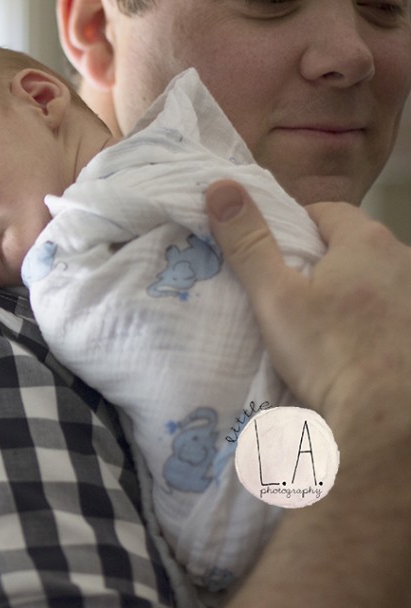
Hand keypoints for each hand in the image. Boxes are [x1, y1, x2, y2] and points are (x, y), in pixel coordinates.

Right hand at [205, 179, 410, 447]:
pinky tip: (347, 348)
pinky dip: (366, 321)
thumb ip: (248, 242)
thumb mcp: (274, 295)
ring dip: (345, 291)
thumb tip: (219, 186)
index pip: (323, 211)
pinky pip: (387, 311)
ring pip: (371, 280)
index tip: (267, 256)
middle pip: (349, 245)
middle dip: (318, 261)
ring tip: (314, 325)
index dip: (290, 227)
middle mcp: (403, 259)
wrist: (384, 416)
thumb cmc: (327, 349)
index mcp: (367, 240)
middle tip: (283, 292)